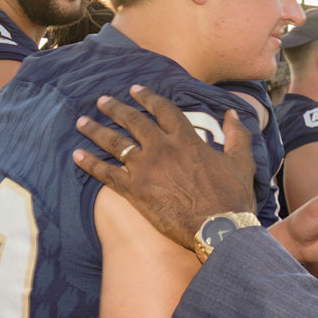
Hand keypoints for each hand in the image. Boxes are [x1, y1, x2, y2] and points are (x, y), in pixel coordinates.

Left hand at [72, 85, 254, 250]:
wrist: (219, 228)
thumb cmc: (232, 196)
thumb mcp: (241, 161)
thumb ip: (237, 136)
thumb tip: (233, 115)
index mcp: (186, 139)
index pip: (163, 110)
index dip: (148, 98)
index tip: (135, 89)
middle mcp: (162, 148)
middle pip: (133, 121)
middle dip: (116, 109)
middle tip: (102, 101)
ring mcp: (146, 169)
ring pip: (115, 144)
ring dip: (97, 130)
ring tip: (82, 122)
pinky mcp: (134, 191)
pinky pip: (105, 173)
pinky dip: (90, 163)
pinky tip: (77, 155)